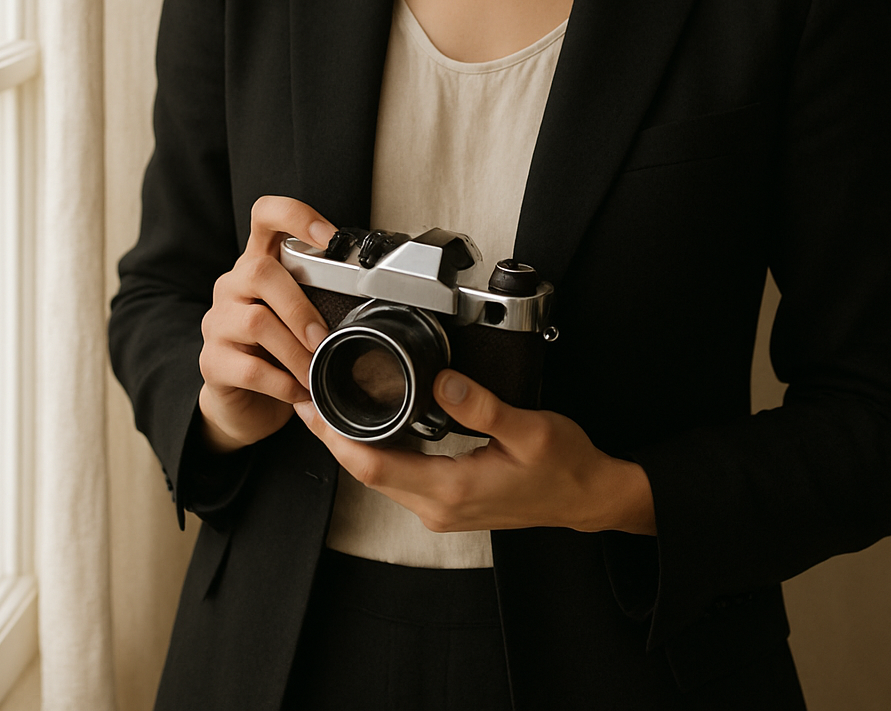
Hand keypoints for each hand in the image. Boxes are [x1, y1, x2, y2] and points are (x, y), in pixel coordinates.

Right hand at [198, 194, 336, 453]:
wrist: (243, 400)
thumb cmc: (280, 348)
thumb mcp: (300, 314)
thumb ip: (322, 297)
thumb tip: (374, 299)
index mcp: (259, 263)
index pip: (266, 215)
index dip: (296, 216)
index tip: (331, 239)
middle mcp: (233, 284)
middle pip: (260, 271)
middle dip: (300, 307)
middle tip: (323, 337)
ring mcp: (217, 322)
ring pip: (256, 322)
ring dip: (296, 351)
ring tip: (315, 372)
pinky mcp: (212, 361)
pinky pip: (250, 369)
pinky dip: (283, 384)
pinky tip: (299, 392)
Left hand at [296, 370, 655, 534]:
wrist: (587, 496)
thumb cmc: (564, 467)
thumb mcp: (529, 429)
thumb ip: (483, 406)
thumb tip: (445, 382)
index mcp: (452, 489)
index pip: (374, 465)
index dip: (335, 437)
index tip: (310, 407)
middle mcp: (439, 506)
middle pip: (366, 471)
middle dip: (331, 435)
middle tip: (303, 396)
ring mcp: (443, 507)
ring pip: (380, 474)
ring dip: (350, 443)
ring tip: (326, 406)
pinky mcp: (450, 500)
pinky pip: (399, 476)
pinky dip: (375, 450)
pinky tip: (370, 425)